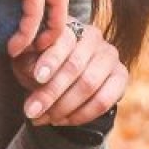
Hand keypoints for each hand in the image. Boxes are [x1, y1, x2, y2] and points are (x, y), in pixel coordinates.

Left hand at [13, 19, 127, 126]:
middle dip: (51, 93)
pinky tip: (63, 121)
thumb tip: (34, 73)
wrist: (65, 80)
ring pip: (89, 85)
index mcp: (69, 26)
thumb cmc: (40, 66)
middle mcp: (93, 37)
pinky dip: (81, 115)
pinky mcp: (121, 76)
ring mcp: (110, 56)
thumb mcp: (27, 61)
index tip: (37, 77)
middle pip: (75, 66)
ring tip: (44, 119)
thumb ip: (27, 63)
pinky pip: (104, 101)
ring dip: (64, 107)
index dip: (51, 60)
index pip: (64, 41)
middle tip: (31, 111)